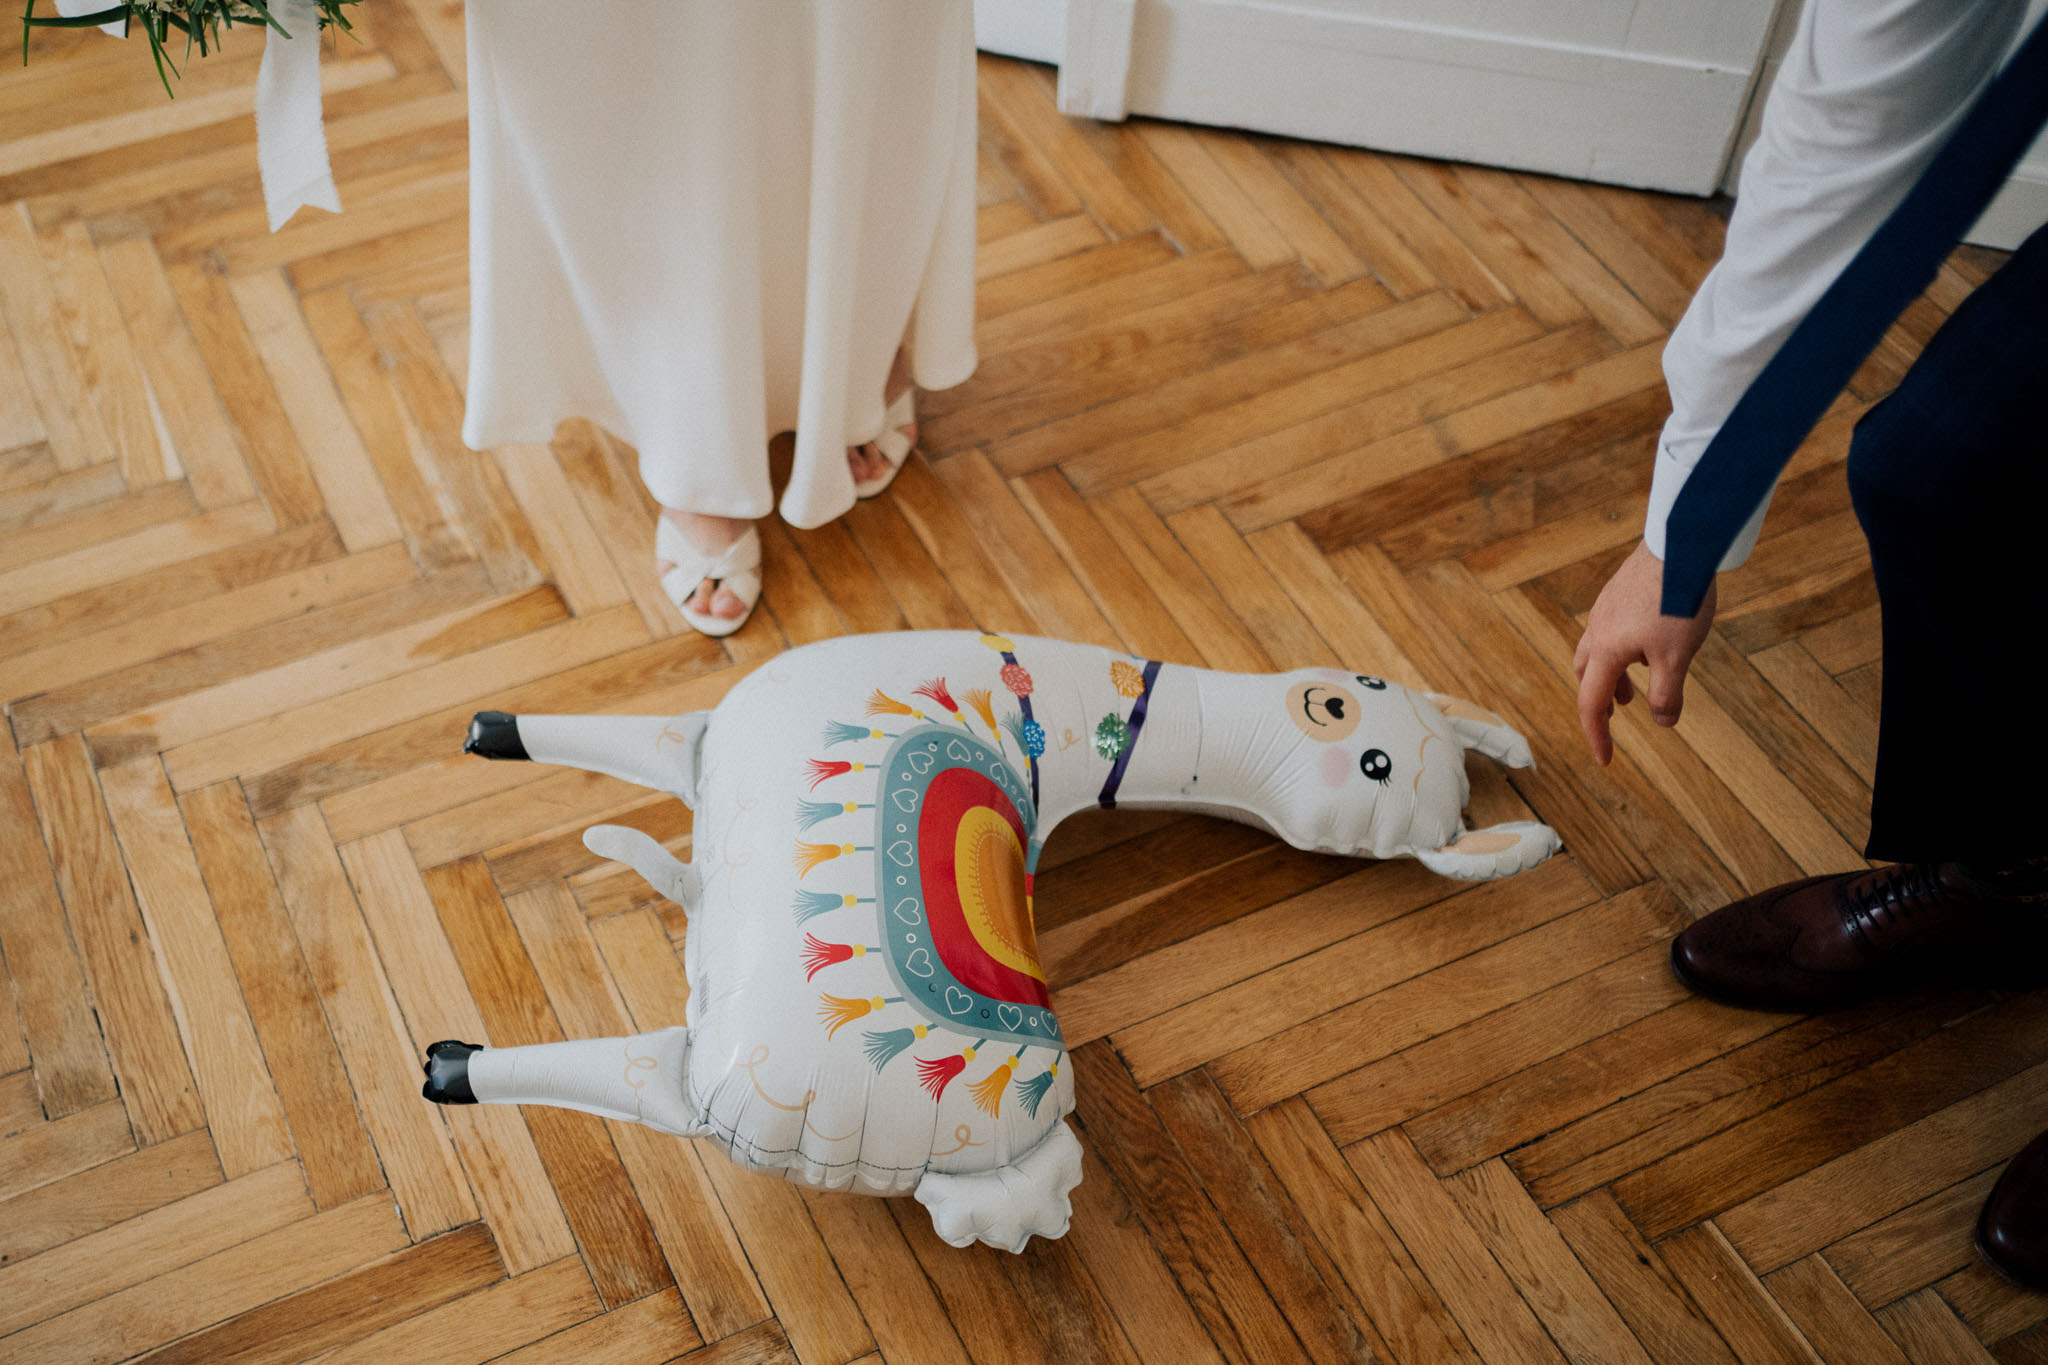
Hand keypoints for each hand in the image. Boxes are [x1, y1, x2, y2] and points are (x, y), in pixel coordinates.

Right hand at [1573, 541, 1716, 765]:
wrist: (1679, 545)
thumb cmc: (1677, 601)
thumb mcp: (1677, 658)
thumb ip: (1666, 694)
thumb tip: (1663, 723)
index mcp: (1606, 652)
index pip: (1592, 704)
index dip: (1597, 736)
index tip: (1605, 761)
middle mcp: (1597, 631)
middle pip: (1586, 676)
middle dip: (1598, 701)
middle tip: (1617, 718)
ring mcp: (1606, 610)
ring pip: (1596, 652)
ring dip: (1611, 675)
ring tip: (1635, 685)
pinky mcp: (1618, 593)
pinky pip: (1610, 631)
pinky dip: (1620, 651)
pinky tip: (1648, 643)